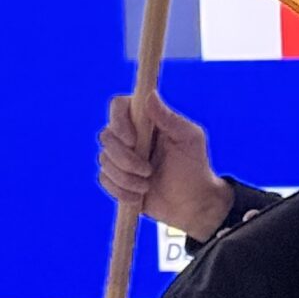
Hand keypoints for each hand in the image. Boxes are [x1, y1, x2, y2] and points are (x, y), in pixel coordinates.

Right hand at [100, 92, 231, 240]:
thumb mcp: (189, 140)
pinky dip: (121, 190)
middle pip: (106, 136)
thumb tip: (150, 95)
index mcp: (146, 120)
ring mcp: (120, 156)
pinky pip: (104, 179)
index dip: (119, 121)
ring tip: (147, 185)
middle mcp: (130, 134)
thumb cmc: (194, 166)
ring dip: (126, 178)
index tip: (132, 140)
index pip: (119, 106)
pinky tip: (139, 196)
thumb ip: (170, 118)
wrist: (192, 203)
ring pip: (104, 160)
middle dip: (125, 159)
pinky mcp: (115, 176)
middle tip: (148, 171)